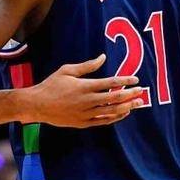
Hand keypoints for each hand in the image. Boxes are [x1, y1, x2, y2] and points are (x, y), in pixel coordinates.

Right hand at [24, 54, 144, 127]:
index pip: (111, 83)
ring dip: (127, 107)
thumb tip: (103, 57)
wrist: (38, 105)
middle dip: (131, 94)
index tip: (135, 79)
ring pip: (112, 111)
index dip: (125, 80)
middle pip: (115, 98)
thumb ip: (87, 65)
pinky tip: (123, 113)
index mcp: (84, 86)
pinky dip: (115, 117)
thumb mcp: (67, 70)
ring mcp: (86, 113)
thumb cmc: (51, 85)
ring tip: (137, 103)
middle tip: (142, 91)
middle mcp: (88, 100)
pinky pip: (104, 120)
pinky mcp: (83, 122)